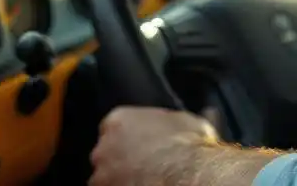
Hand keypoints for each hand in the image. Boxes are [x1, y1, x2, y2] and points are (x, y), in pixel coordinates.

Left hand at [89, 106, 217, 185]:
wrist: (188, 174)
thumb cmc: (187, 146)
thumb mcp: (188, 121)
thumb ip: (175, 120)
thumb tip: (196, 117)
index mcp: (118, 120)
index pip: (116, 125)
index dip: (132, 134)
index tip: (144, 141)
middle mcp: (103, 147)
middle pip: (108, 151)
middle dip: (124, 156)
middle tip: (147, 162)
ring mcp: (101, 176)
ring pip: (108, 176)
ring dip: (123, 177)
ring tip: (148, 177)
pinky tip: (147, 184)